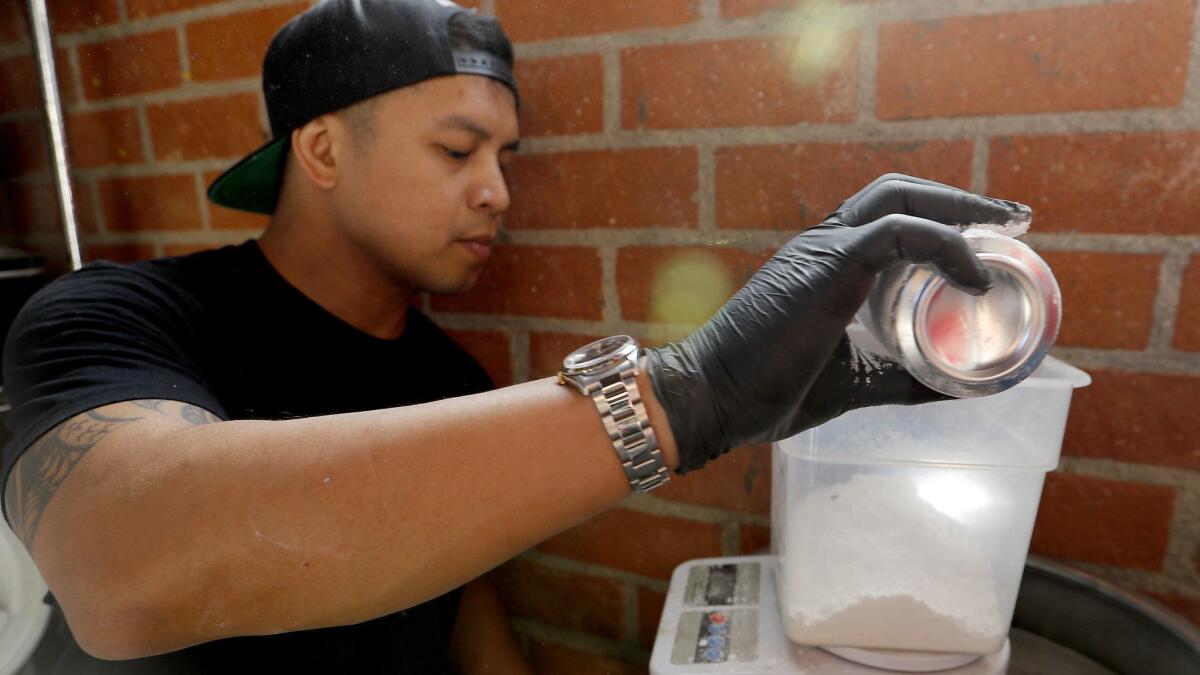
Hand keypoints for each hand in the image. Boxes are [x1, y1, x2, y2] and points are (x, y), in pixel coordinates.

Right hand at [645, 174, 1031, 471]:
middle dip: (960, 199)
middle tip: (1013, 219)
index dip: (941, 218)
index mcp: (824, 265)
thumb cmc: (766, 392)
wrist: (711, 397)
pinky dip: (947, 246)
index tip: (989, 236)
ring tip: (1007, 227)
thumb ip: (899, 379)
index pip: (888, 218)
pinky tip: (976, 277)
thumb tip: (954, 388)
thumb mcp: (852, 383)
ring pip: (901, 198)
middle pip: (899, 190)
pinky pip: (901, 233)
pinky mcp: (830, 265)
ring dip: (961, 208)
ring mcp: (824, 249)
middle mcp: (824, 245)